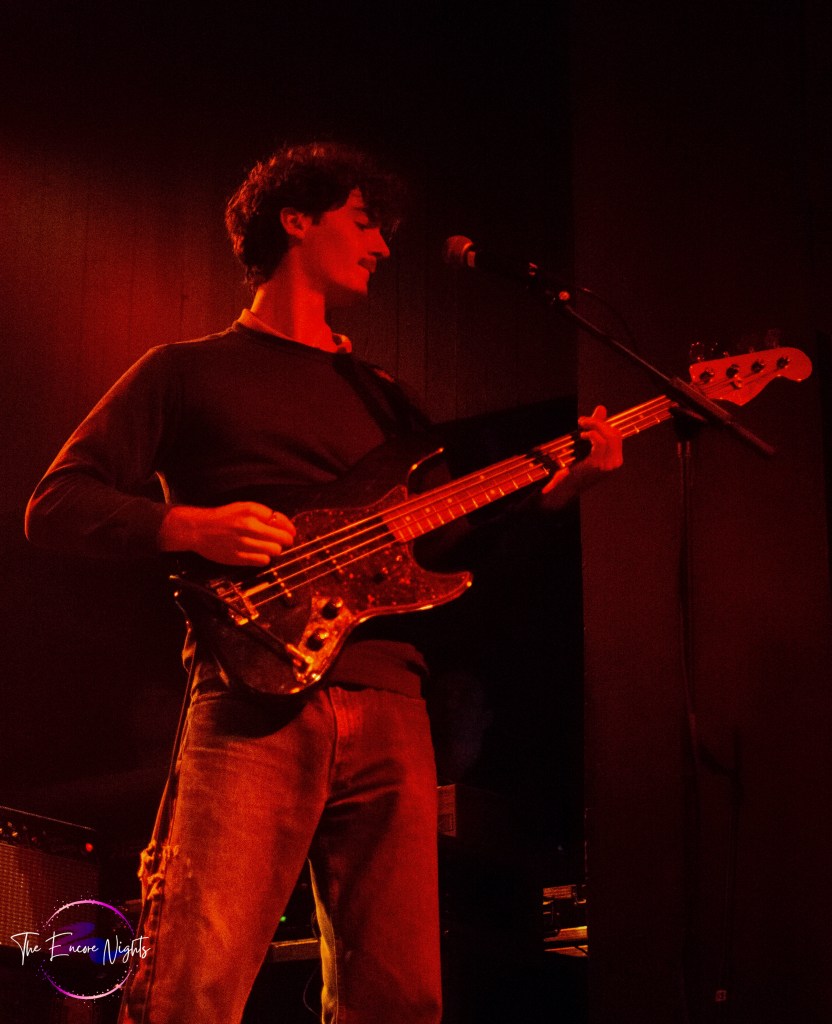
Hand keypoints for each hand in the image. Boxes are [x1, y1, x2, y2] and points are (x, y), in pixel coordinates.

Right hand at [159, 502, 295, 565]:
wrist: (199, 529)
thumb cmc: (222, 518)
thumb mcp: (243, 507)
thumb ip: (263, 514)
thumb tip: (285, 524)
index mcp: (251, 511)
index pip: (280, 520)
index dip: (289, 527)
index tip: (291, 531)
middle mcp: (248, 526)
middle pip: (281, 537)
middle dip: (285, 540)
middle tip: (284, 541)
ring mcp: (243, 543)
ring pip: (274, 550)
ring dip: (275, 550)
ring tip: (269, 547)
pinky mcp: (238, 557)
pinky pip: (263, 561)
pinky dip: (264, 559)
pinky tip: (259, 554)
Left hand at [576, 404, 622, 472]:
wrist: (566, 488)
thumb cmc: (575, 468)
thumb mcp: (587, 446)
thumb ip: (596, 427)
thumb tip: (601, 408)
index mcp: (615, 459)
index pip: (617, 435)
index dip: (603, 424)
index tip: (588, 421)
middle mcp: (615, 462)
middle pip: (615, 434)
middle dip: (599, 423)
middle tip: (583, 421)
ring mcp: (609, 465)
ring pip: (610, 436)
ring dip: (595, 426)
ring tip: (582, 426)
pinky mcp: (599, 464)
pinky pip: (601, 443)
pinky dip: (592, 435)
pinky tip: (582, 435)